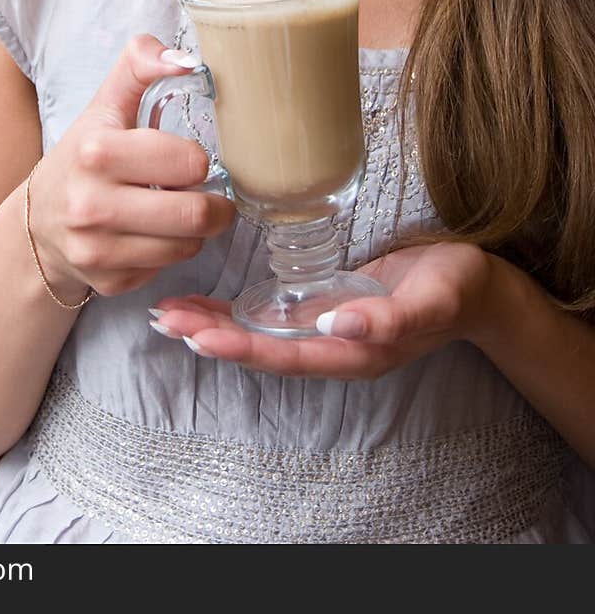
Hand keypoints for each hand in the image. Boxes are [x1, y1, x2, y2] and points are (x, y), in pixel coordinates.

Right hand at [29, 35, 235, 301]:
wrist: (39, 220)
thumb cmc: (85, 156)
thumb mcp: (106, 104)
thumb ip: (140, 65)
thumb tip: (185, 60)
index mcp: (97, 151)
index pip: (189, 162)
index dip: (196, 160)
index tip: (187, 160)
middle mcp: (90, 204)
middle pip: (195, 214)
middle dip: (215, 205)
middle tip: (210, 196)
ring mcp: (96, 249)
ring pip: (187, 247)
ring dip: (196, 231)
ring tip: (182, 213)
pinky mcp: (106, 283)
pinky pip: (166, 270)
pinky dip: (169, 254)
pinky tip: (152, 236)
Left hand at [152, 241, 494, 377]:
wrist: (476, 286)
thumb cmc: (454, 288)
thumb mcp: (431, 300)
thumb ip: (389, 319)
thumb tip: (338, 326)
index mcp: (353, 351)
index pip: (284, 354)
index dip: (240, 345)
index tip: (199, 336)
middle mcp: (331, 345)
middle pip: (260, 346)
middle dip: (210, 334)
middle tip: (164, 318)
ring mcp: (325, 328)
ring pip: (258, 332)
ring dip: (214, 322)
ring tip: (170, 311)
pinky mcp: (324, 306)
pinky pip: (271, 314)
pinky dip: (235, 308)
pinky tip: (207, 300)